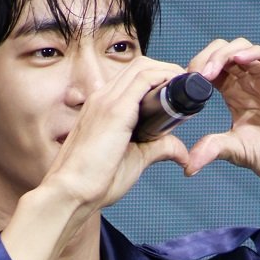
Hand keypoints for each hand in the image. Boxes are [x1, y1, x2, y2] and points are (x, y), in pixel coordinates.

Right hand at [41, 55, 190, 219]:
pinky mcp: (115, 110)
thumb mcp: (135, 160)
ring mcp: (107, 100)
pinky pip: (144, 79)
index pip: (133, 78)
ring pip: (144, 67)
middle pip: (140, 66)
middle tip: (189, 88)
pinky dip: (165, 78)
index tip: (178, 94)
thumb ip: (158, 149)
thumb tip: (181, 152)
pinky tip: (179, 88)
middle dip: (168, 71)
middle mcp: (103, 97)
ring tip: (188, 87)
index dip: (159, 79)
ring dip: (170, 72)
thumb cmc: (94, 182)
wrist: (71, 193)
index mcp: (103, 107)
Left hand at [184, 39, 259, 197]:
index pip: (212, 69)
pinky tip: (239, 60)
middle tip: (194, 76)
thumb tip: (186, 166)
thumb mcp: (237, 152)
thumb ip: (213, 149)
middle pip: (225, 53)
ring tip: (210, 71)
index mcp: (236, 96)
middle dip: (206, 58)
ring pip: (245, 49)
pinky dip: (255, 52)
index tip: (182, 83)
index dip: (196, 69)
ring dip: (225, 54)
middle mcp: (252, 83)